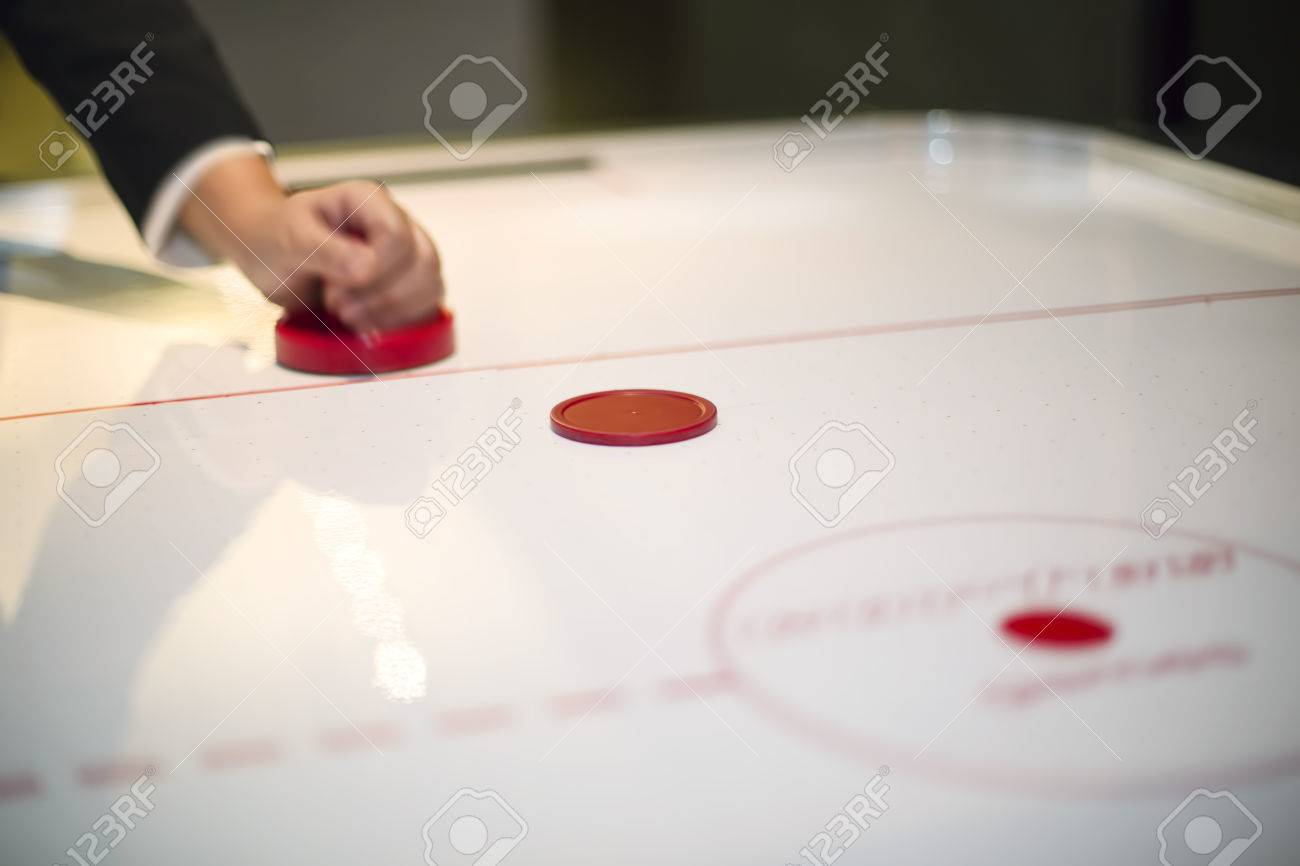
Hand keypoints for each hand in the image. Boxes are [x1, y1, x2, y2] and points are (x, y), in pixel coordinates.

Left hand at [179, 154, 444, 332]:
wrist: (269, 257)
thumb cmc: (277, 239)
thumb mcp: (290, 239)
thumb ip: (326, 251)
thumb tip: (366, 269)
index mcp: (369, 202)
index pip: (397, 236)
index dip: (374, 270)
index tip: (334, 287)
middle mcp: (396, 224)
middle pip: (423, 262)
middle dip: (382, 296)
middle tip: (338, 307)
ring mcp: (406, 256)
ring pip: (432, 285)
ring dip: (394, 312)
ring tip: (351, 317)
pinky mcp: (407, 285)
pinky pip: (428, 305)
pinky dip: (402, 322)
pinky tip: (369, 325)